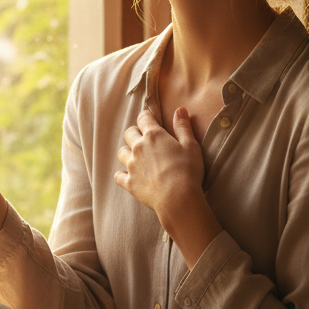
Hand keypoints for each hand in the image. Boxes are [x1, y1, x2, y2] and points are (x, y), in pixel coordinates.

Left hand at [114, 107, 220, 265]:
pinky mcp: (129, 182)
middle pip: (129, 133)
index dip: (147, 118)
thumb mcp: (191, 145)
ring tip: (137, 157)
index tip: (150, 121)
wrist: (177, 198)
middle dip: (135, 133)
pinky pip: (118, 176)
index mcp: (154, 136)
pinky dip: (122, 175)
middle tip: (145, 139)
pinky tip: (129, 176)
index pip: (143, 118)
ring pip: (121, 153)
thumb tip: (180, 110)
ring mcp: (131, 165)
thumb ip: (183, 127)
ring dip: (128, 152)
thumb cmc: (187, 171)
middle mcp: (138, 148)